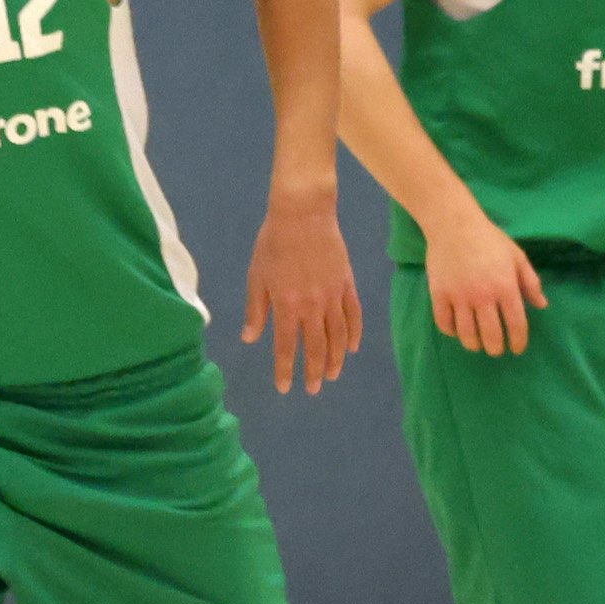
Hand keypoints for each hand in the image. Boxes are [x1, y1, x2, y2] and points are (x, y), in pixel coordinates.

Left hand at [241, 195, 363, 394]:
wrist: (304, 214)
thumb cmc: (272, 243)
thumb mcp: (256, 277)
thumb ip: (256, 309)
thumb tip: (250, 338)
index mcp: (286, 305)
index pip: (285, 346)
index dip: (285, 370)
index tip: (285, 388)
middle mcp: (312, 306)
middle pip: (315, 347)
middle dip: (313, 371)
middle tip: (312, 390)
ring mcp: (333, 296)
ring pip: (338, 336)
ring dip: (335, 359)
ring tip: (332, 375)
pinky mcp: (347, 284)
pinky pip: (354, 315)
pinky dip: (354, 334)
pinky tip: (351, 348)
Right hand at [420, 214, 543, 356]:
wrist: (454, 225)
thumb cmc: (490, 239)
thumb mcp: (517, 257)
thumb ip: (530, 282)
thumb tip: (542, 305)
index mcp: (506, 287)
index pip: (516, 324)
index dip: (519, 341)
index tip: (518, 348)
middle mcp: (483, 296)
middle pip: (491, 335)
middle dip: (496, 348)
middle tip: (497, 350)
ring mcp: (459, 297)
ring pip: (466, 334)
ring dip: (474, 344)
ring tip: (478, 345)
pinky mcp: (439, 295)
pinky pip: (444, 323)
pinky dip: (452, 332)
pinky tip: (457, 331)